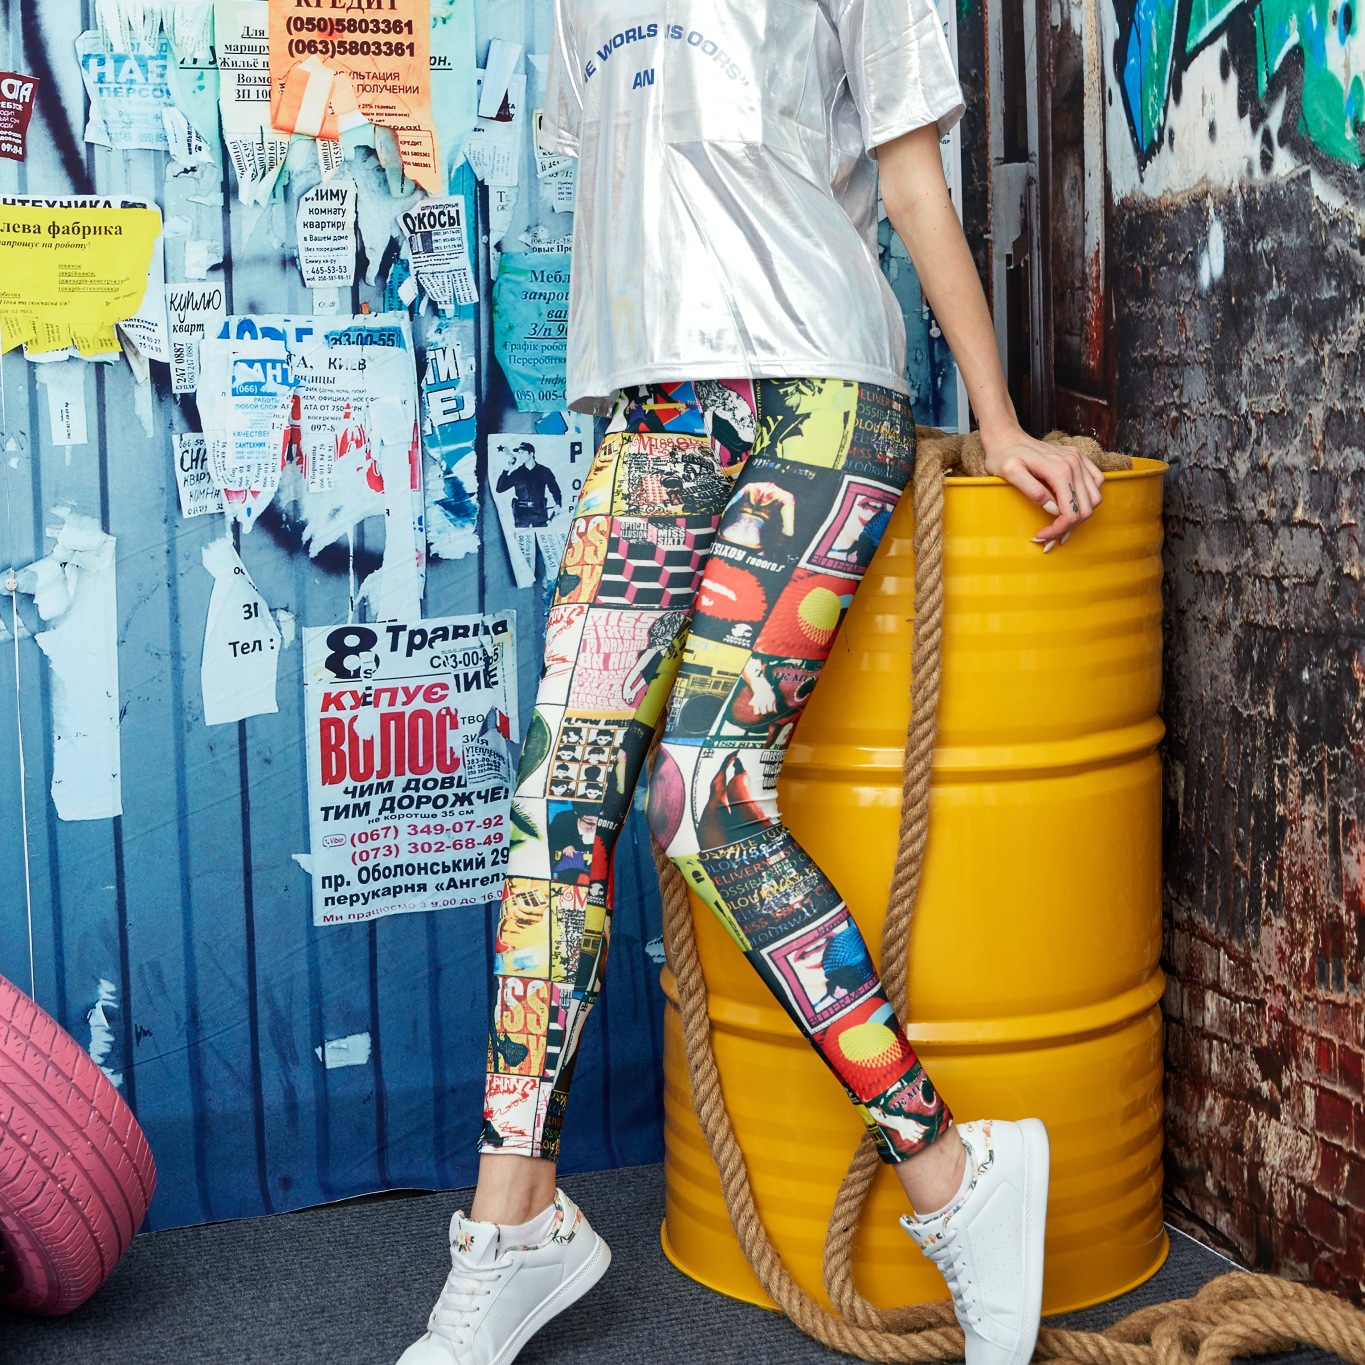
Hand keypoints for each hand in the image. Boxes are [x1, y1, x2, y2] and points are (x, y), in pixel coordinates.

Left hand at [981, 424, 1103, 548]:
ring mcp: (1078, 459)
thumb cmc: (1004, 456)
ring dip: (1080, 516)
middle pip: (1085, 508)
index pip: (1070, 511)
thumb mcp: (1010, 473)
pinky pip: (1096, 482)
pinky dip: (1088, 498)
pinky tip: (1071, 505)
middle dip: (1068, 527)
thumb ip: (1032, 490)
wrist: (1007, 438)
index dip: (1058, 529)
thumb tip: (1053, 509)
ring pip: (1094, 498)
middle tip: (1048, 536)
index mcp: (1059, 469)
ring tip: (1060, 524)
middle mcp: (1074, 463)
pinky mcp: (1079, 458)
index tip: (1042, 535)